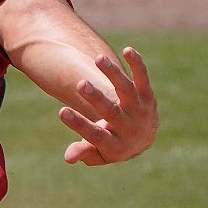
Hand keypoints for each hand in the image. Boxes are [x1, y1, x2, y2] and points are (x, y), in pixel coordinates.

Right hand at [58, 47, 156, 165]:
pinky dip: (137, 64)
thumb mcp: (97, 154)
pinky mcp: (147, 95)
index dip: (79, 124)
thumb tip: (68, 158)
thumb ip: (84, 152)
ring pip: (128, 91)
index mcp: (116, 145)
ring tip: (98, 59)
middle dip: (96, 98)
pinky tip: (128, 50)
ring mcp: (140, 110)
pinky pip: (143, 78)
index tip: (61, 112)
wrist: (142, 138)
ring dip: (114, 74)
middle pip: (112, 112)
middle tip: (80, 85)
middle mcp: (130, 128)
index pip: (95, 135)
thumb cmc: (111, 145)